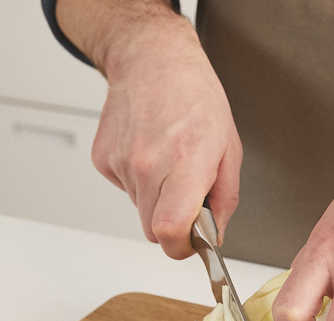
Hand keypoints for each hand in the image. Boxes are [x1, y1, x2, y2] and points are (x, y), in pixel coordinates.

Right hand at [83, 10, 241, 256]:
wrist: (152, 60)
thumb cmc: (195, 97)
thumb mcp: (230, 148)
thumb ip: (225, 198)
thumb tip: (215, 233)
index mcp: (185, 163)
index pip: (170, 231)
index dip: (182, 247)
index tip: (193, 242)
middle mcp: (148, 165)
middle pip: (154, 230)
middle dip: (173, 224)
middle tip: (188, 198)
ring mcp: (121, 163)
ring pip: (139, 210)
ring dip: (156, 199)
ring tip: (169, 163)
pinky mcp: (103, 160)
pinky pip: (124, 190)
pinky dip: (139, 182)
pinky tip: (150, 151)